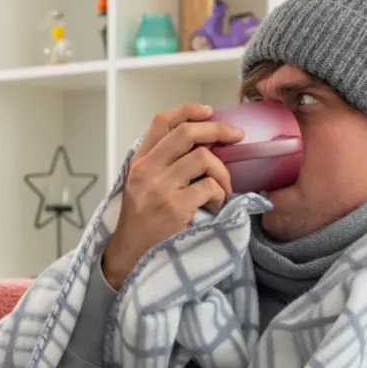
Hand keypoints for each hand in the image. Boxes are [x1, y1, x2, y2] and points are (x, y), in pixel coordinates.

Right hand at [102, 103, 243, 288]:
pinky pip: (210, 188)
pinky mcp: (175, 207)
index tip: (208, 111)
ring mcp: (160, 188)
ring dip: (222, 173)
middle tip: (236, 137)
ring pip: (204, 158)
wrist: (130, 257)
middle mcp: (146, 170)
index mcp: (139, 162)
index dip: (188, 110)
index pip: (161, 122)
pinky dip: (220, 196)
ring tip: (221, 189)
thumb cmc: (142, 223)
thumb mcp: (141, 186)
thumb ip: (162, 165)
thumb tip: (201, 144)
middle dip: (218, 129)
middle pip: (187, 133)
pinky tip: (213, 206)